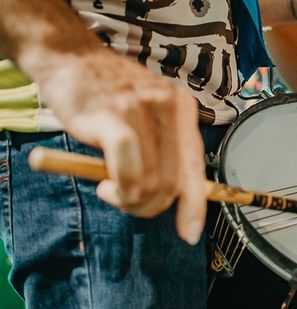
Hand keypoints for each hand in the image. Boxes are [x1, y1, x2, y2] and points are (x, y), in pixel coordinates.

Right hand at [39, 48, 206, 244]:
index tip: (189, 233)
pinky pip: (128, 167)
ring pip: (152, 182)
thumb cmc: (108, 95)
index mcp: (185, 111)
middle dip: (150, 206)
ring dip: (129, 200)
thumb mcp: (147, 119)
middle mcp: (171, 109)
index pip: (197, 168)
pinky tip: (107, 185)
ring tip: (109, 189)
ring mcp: (143, 110)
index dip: (195, 206)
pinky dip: (121, 187)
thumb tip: (173, 201)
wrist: (69, 56)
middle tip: (124, 200)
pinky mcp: (113, 115)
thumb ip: (163, 154)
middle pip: (174, 183)